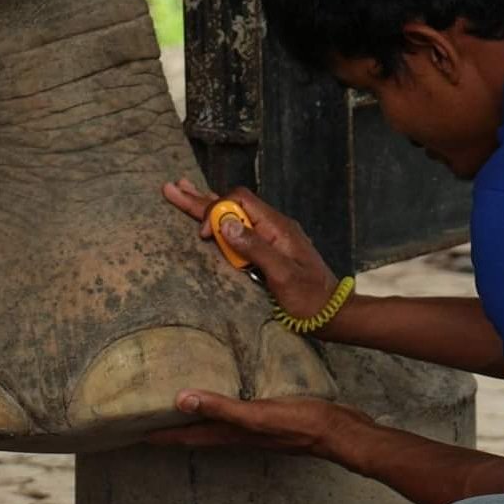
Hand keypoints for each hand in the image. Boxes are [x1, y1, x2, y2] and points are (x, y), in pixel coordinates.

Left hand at [145, 389, 374, 456]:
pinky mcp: (271, 416)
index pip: (185, 436)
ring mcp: (256, 428)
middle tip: (146, 415)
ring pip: (216, 424)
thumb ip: (222, 408)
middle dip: (171, 428)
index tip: (130, 433)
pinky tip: (230, 391)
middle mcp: (239, 435)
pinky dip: (224, 405)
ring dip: (196, 417)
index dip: (158, 436)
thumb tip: (181, 400)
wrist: (340, 432)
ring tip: (178, 403)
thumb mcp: (259, 415)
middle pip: (196, 433)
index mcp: (231, 435)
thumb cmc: (301, 425)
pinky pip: (238, 412)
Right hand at [163, 177, 344, 322]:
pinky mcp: (269, 253)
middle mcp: (273, 227)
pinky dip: (220, 224)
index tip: (204, 237)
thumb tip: (225, 222)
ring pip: (235, 217)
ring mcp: (272, 239)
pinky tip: (209, 220)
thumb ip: (255, 248)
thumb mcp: (283, 275)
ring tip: (183, 193)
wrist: (332, 315)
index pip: (240, 202)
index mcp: (277, 227)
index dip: (217, 212)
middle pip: (233, 205)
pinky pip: (241, 232)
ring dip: (208, 207)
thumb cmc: (309, 299)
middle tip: (172, 188)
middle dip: (201, 199)